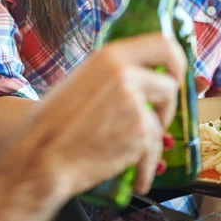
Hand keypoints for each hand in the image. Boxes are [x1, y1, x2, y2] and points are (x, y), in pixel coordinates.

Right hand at [24, 32, 185, 197]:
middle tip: (156, 116)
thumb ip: (112, 74)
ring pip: (161, 121)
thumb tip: (140, 75)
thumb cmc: (53, 120)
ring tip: (130, 148)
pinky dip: (145, 166)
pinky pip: (153, 149)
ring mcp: (134, 104)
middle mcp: (126, 75)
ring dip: (151, 138)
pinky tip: (136, 176)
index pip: (164, 44)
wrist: (43, 154)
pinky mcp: (138, 134)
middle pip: (170, 85)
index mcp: (111, 56)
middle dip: (167, 105)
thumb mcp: (81, 79)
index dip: (177, 61)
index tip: (175, 75)